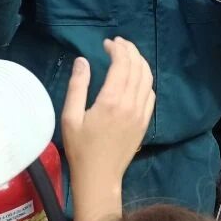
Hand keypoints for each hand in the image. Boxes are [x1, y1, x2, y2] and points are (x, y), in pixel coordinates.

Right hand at [61, 38, 155, 220]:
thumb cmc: (80, 148)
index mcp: (112, 100)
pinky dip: (145, 78)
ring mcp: (141, 112)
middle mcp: (131, 103)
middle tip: (118, 43)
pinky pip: (150, 93)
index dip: (117, 49)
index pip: (122, 64)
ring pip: (147, 78)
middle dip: (130, 50)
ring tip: (128, 55)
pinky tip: (136, 77)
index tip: (107, 43)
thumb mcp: (70, 117)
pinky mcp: (145, 121)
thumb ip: (77, 87)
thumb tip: (83, 61)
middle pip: (137, 67)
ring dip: (139, 62)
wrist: (99, 177)